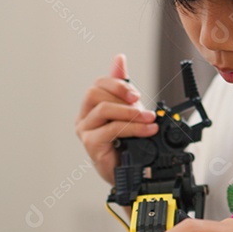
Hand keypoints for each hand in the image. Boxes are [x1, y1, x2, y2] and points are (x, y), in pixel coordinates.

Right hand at [75, 54, 158, 183]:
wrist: (128, 174)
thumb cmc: (126, 143)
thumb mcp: (127, 111)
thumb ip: (121, 86)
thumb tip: (119, 58)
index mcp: (91, 106)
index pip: (98, 84)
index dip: (118, 84)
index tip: (136, 93)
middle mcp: (84, 117)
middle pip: (95, 93)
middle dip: (122, 96)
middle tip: (143, 106)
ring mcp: (85, 131)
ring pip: (103, 109)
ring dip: (130, 112)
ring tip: (148, 119)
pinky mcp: (91, 144)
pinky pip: (111, 129)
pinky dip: (133, 128)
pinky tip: (146, 130)